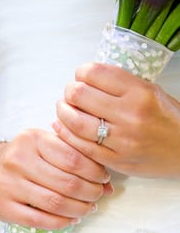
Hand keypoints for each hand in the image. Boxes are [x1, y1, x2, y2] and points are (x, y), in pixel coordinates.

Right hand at [0, 129, 111, 228]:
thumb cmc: (29, 156)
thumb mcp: (48, 144)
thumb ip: (76, 157)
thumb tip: (108, 185)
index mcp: (33, 139)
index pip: (73, 158)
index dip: (95, 172)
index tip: (104, 179)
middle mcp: (18, 159)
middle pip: (67, 183)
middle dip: (91, 193)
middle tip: (99, 195)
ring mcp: (7, 184)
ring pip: (55, 203)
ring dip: (80, 209)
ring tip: (89, 208)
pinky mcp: (3, 207)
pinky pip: (39, 220)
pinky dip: (62, 222)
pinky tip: (72, 219)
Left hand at [54, 62, 179, 177]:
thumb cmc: (169, 119)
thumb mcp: (152, 91)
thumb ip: (121, 84)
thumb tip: (88, 79)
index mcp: (139, 92)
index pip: (94, 73)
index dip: (80, 72)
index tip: (80, 76)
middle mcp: (129, 115)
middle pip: (79, 95)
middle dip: (69, 92)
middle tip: (71, 94)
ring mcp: (121, 140)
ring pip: (75, 122)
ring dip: (63, 112)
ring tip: (64, 109)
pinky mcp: (115, 160)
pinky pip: (81, 146)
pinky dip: (66, 134)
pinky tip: (63, 127)